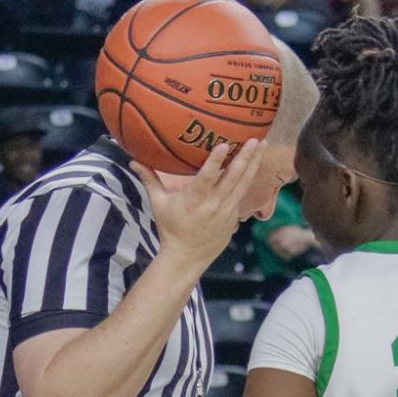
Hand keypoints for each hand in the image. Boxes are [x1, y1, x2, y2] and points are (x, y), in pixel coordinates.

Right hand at [130, 138, 263, 276]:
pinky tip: (256, 164)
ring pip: (244, 184)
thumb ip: (149, 180)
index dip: (215, 161)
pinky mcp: (234, 218)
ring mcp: (227, 212)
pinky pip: (242, 195)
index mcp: (195, 199)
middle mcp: (214, 204)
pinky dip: (249, 179)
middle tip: (256, 138)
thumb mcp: (158, 204)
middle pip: (233, 177)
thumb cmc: (171, 229)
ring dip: (254, 164)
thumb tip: (133, 160)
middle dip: (246, 157)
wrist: (187, 258)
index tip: (225, 144)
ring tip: (264, 145)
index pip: (207, 177)